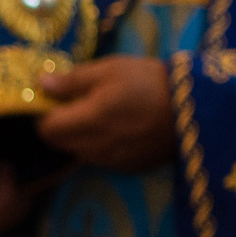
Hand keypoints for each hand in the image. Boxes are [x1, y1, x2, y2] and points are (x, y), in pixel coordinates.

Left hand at [35, 56, 179, 170]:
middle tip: (71, 106)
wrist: (193, 106)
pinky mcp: (128, 167)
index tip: (51, 100)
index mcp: (89, 120)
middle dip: (57, 126)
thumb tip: (41, 84)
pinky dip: (97, 146)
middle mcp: (96, 147)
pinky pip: (99, 159)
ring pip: (77, 153)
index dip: (43, 114)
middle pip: (58, 144)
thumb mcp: (109, 69)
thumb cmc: (148, 81)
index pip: (46, 129)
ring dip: (77, 137)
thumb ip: (72, 80)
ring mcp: (112, 160)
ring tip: (95, 116)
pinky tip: (114, 129)